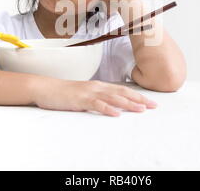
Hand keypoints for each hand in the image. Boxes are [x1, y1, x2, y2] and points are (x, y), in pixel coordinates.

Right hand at [34, 79, 156, 116]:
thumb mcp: (85, 93)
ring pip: (113, 98)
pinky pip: (96, 104)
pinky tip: (116, 114)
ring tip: (141, 109)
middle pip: (122, 93)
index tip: (150, 102)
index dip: (137, 95)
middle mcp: (97, 87)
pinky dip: (107, 109)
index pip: (123, 90)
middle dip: (139, 99)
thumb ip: (98, 97)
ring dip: (128, 104)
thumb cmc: (65, 93)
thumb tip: (112, 104)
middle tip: (153, 105)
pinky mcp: (80, 100)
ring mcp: (89, 93)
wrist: (46, 88)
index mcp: (99, 86)